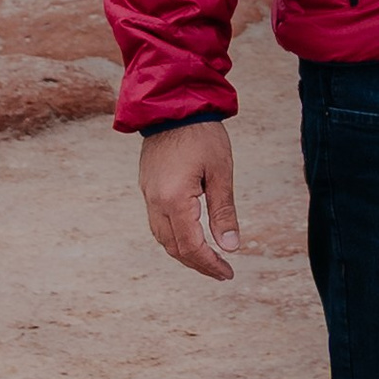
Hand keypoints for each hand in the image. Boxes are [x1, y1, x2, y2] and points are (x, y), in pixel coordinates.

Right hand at [140, 120, 238, 289]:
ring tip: (209, 259)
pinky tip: (191, 236)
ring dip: (184, 253)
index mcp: (174, 199)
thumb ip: (224, 212)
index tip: (228, 273)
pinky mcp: (147, 187)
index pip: (191, 246)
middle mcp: (155, 202)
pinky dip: (174, 237)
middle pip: (174, 248)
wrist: (172, 105)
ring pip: (162, 238)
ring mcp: (148, 195)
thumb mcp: (221, 172)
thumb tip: (231, 247)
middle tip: (222, 271)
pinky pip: (157, 223)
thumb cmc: (202, 134)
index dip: (210, 264)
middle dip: (198, 264)